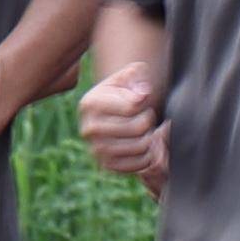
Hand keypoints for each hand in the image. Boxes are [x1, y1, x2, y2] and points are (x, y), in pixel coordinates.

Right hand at [77, 64, 168, 188]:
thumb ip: (137, 75)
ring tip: (145, 129)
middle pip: (139, 127)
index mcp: (91, 103)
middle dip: (148, 119)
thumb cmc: (124, 92)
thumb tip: (142, 94)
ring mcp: (96, 149)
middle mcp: (89, 128)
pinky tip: (143, 143)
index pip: (133, 106)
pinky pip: (140, 163)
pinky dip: (148, 154)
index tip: (142, 100)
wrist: (113, 115)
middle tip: (146, 116)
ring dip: (150, 137)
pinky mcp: (107, 165)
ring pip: (141, 146)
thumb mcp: (129, 75)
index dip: (145, 102)